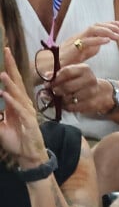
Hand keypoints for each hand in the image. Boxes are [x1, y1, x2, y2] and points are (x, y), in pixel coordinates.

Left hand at [0, 48, 46, 169]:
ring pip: (17, 94)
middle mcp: (23, 103)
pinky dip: (11, 101)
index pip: (13, 81)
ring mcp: (27, 111)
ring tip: (2, 74)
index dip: (9, 67)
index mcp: (16, 102)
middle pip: (17, 81)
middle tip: (6, 52)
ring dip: (9, 83)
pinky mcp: (28, 121)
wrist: (28, 155)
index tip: (5, 52)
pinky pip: (18, 109)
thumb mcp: (0, 125)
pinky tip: (3, 94)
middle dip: (11, 67)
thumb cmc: (16, 140)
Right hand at [35, 21, 118, 78]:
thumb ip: (92, 47)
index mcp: (83, 36)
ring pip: (93, 30)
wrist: (51, 66)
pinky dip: (97, 40)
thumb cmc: (66, 60)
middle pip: (98, 25)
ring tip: (118, 36)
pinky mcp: (73, 47)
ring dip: (107, 32)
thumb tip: (102, 44)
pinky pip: (86, 41)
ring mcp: (76, 40)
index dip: (111, 24)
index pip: (99, 26)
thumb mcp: (83, 53)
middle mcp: (80, 35)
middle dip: (112, 27)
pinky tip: (107, 41)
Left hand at [52, 64, 114, 115]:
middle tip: (52, 92)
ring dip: (60, 100)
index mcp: (84, 69)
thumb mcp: (75, 74)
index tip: (48, 83)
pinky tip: (66, 104)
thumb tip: (46, 76)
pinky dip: (66, 107)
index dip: (54, 79)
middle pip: (66, 86)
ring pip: (68, 98)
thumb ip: (60, 74)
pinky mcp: (90, 104)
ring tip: (60, 98)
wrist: (102, 93)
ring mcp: (91, 92)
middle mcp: (90, 79)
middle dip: (56, 90)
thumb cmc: (84, 82)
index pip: (66, 72)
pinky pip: (72, 107)